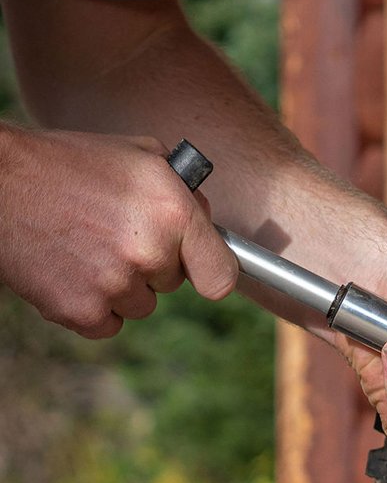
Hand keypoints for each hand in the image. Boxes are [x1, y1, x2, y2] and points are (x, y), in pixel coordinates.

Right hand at [0, 128, 236, 336]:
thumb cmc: (69, 165)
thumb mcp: (139, 157)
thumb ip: (183, 192)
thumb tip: (208, 224)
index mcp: (172, 212)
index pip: (222, 275)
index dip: (211, 272)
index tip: (201, 271)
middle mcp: (150, 252)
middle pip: (172, 284)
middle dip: (151, 264)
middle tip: (113, 232)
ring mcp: (115, 285)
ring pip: (140, 305)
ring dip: (121, 286)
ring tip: (86, 246)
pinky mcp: (81, 311)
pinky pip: (108, 325)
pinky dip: (92, 306)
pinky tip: (71, 270)